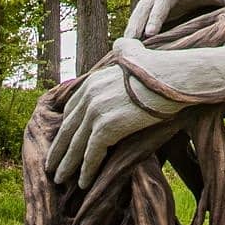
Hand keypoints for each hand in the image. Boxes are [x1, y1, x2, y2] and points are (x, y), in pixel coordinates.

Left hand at [45, 38, 174, 189]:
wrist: (174, 79)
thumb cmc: (160, 69)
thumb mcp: (135, 51)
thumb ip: (123, 48)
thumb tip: (120, 41)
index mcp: (93, 81)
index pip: (71, 110)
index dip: (65, 128)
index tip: (61, 141)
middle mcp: (89, 95)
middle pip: (68, 128)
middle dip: (58, 149)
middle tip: (51, 166)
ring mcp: (96, 111)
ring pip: (76, 145)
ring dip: (67, 165)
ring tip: (60, 179)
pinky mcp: (107, 127)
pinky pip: (92, 154)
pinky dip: (86, 170)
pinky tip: (83, 183)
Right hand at [125, 0, 224, 39]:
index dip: (157, 14)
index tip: (150, 32)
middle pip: (147, 3)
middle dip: (138, 21)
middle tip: (131, 41)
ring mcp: (156, 0)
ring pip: (140, 12)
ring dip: (132, 27)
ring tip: (124, 47)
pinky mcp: (154, 11)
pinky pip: (141, 20)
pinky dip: (135, 31)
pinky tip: (129, 47)